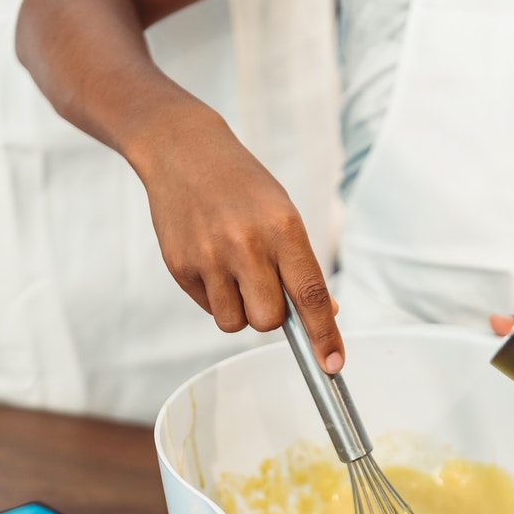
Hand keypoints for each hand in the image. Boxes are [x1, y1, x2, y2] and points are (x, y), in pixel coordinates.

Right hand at [134, 106, 343, 372]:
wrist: (182, 151)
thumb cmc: (243, 186)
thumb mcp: (283, 213)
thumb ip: (301, 265)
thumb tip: (326, 314)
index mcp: (282, 227)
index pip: (310, 294)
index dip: (324, 334)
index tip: (334, 363)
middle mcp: (245, 244)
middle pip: (268, 321)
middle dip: (270, 316)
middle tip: (263, 286)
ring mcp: (209, 257)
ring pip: (235, 323)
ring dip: (240, 310)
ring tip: (234, 271)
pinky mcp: (180, 266)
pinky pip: (208, 308)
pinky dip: (216, 296)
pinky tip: (211, 259)